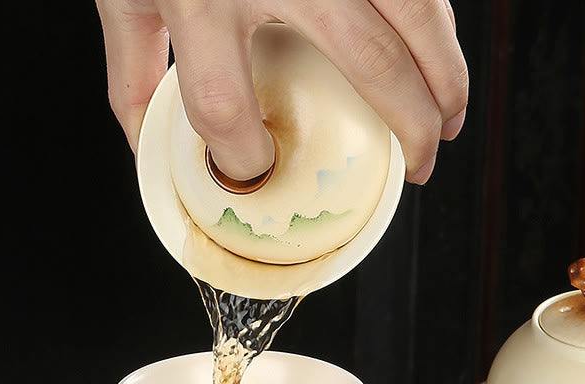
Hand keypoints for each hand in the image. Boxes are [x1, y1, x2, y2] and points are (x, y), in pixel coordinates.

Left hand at [96, 0, 467, 184]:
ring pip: (417, 12)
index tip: (258, 167)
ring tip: (451, 118)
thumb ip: (133, 74)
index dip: (243, 157)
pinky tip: (438, 55)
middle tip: (420, 165)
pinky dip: (439, 21)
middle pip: (371, 63)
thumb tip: (153, 146)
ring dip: (447, 72)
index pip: (223, 106)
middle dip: (409, 127)